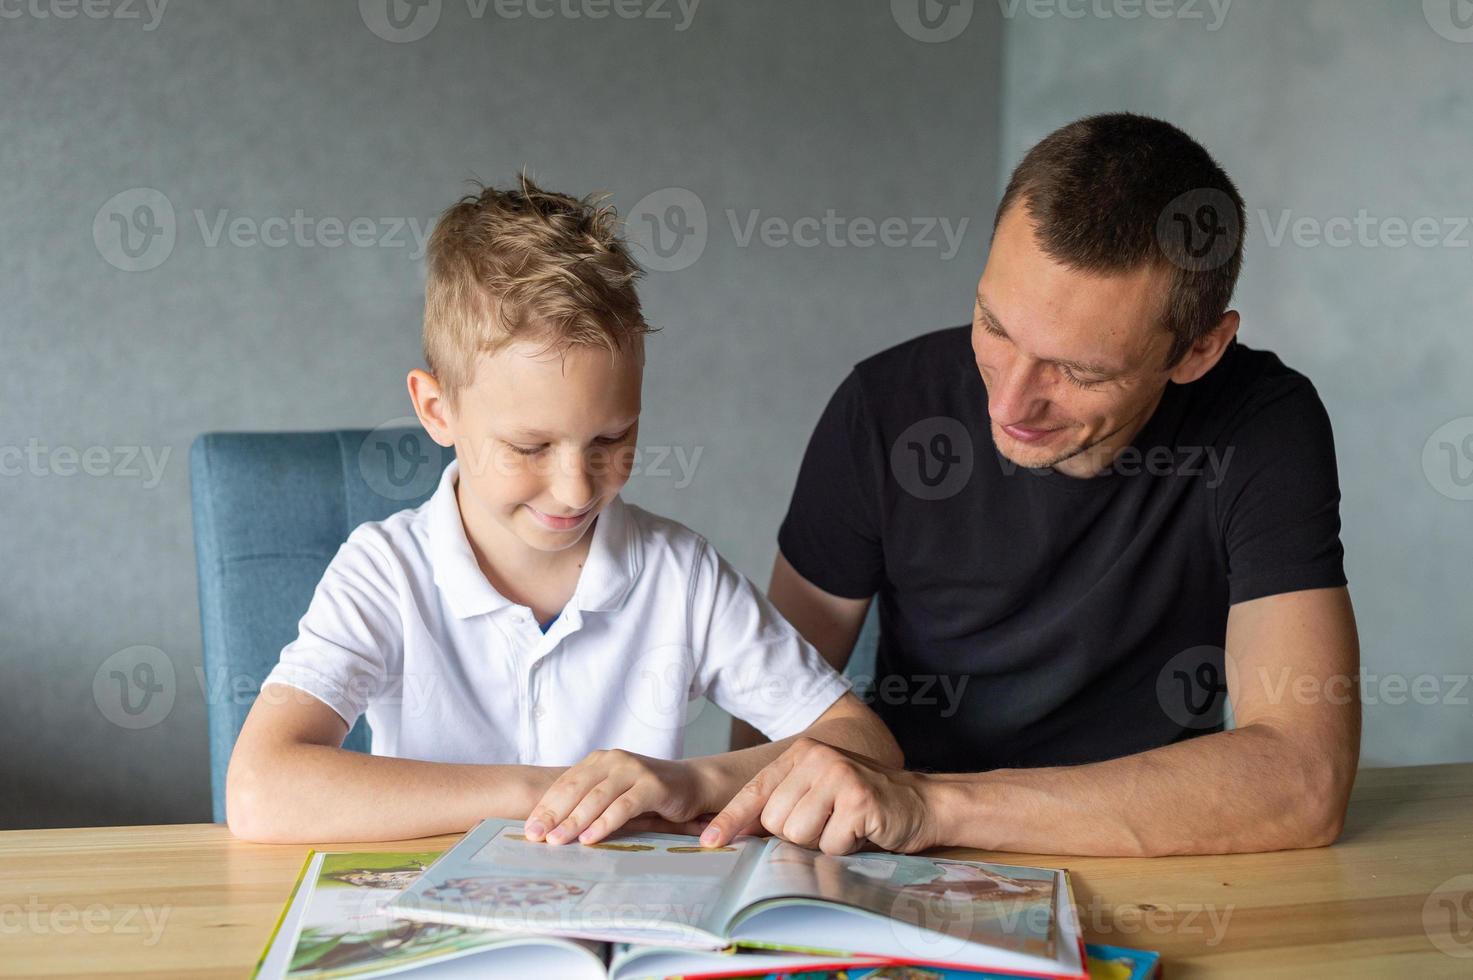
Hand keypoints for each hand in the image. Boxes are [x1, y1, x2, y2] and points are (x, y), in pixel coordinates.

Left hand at [522, 749, 711, 845]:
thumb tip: (551, 829)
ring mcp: (634, 770)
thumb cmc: (647, 794)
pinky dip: (604, 823)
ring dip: (574, 821)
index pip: (565, 783)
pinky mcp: (653, 785)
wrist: (691, 784)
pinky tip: (590, 838)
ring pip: (597, 797)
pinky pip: (623, 806)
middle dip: (554, 814)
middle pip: (577, 788)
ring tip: (557, 841)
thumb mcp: (614, 793)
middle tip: (535, 837)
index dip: (545, 806)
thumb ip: (588, 802)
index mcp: (599, 760)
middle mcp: (614, 760)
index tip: (529, 829)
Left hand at [698, 737, 938, 854]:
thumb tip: (733, 832)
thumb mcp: (818, 794)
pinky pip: (830, 844)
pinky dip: (845, 848)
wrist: (922, 802)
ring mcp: (839, 775)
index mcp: (802, 754)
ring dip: (821, 843)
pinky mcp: (859, 799)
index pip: (755, 790)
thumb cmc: (863, 804)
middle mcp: (817, 758)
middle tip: (828, 824)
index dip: (731, 818)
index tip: (710, 840)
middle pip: (775, 820)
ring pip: (798, 834)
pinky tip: (862, 831)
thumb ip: (782, 806)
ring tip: (844, 826)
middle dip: (797, 835)